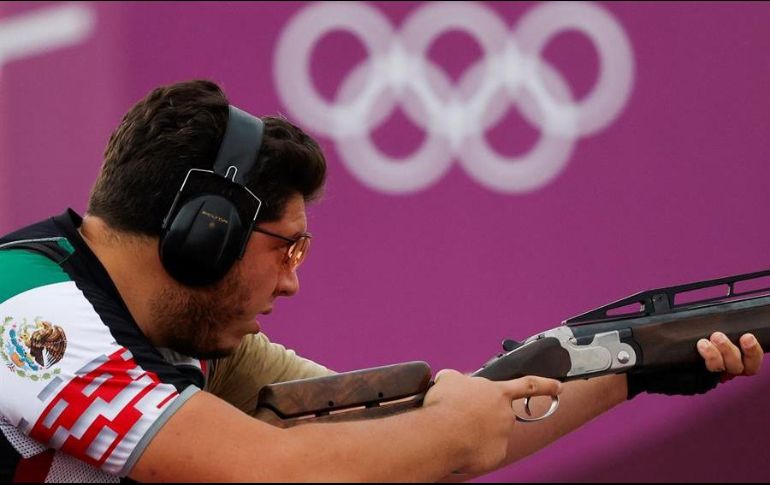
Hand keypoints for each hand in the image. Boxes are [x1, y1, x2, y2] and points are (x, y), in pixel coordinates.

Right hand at [424, 370, 561, 475]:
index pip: (529, 385)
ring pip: (491, 434)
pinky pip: (486, 452)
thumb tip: (453, 382)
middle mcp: (506, 414)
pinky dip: (474, 449)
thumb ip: (459, 379)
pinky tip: (460, 444)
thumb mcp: (449, 379)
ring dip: (476, 432)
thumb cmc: (447, 405)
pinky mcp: (496, 455)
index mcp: (498, 392)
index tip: (558, 386)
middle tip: (463, 417)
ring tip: (456, 430)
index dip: (546, 385)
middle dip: (484, 416)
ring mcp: (503, 436)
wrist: (443, 434)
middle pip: (501, 414)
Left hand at [627, 332, 763, 398]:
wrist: (642, 362)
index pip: (749, 359)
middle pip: (743, 366)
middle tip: (720, 336)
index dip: (753, 351)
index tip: (747, 336)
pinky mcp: (697, 381)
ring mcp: (709, 376)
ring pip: (726, 369)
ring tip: (705, 341)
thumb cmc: (668, 347)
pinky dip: (707, 359)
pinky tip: (700, 348)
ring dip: (719, 353)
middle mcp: (722, 369)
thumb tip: (718, 312)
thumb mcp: (690, 334)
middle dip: (737, 351)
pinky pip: (707, 374)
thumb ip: (704, 328)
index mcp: (727, 356)